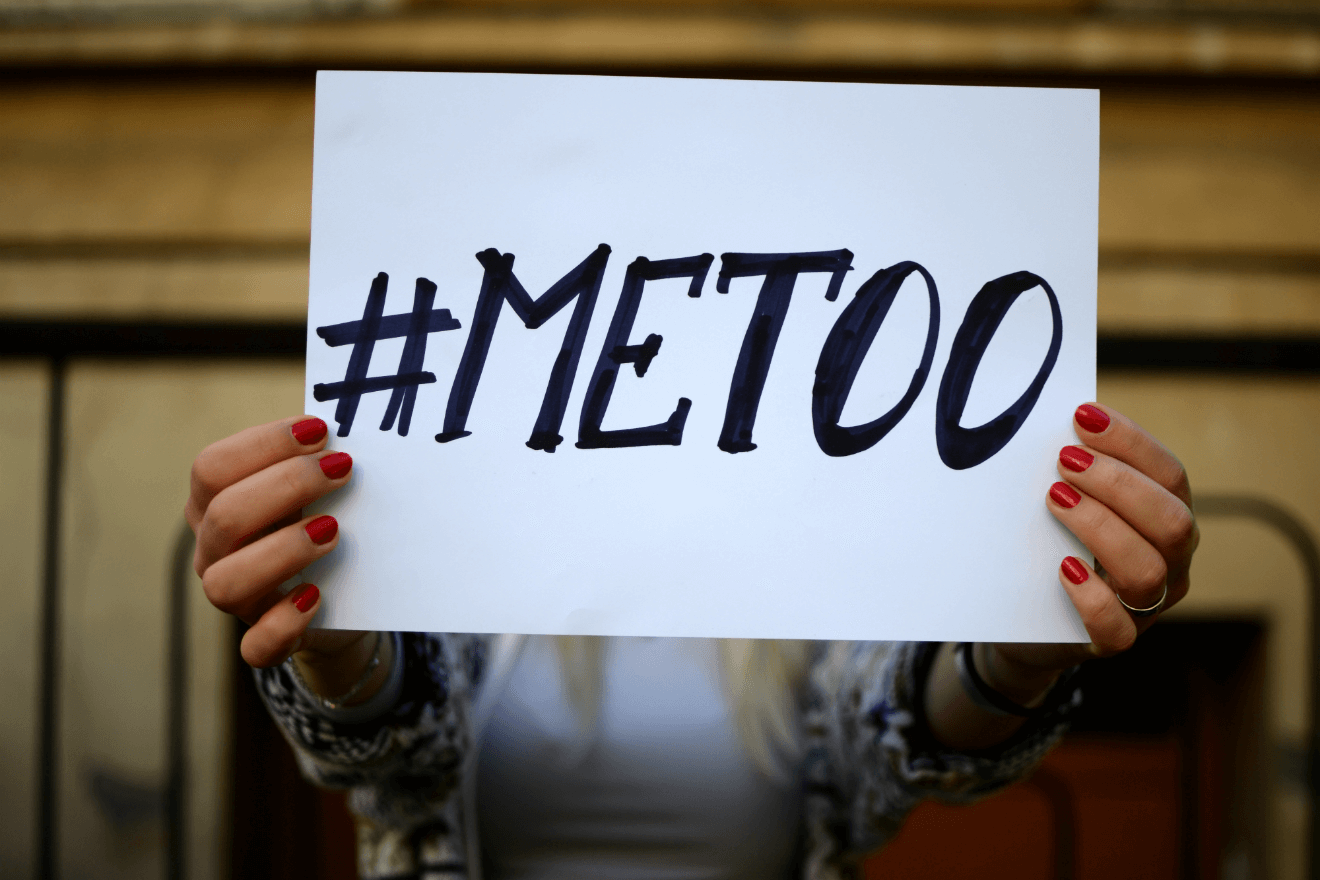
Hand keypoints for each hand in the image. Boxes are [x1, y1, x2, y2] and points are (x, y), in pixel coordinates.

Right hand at [185, 415, 376, 691]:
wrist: (347, 600)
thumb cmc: (324, 523)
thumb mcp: (317, 489)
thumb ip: (319, 458)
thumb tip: (354, 418)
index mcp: (216, 502)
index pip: (212, 466)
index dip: (264, 444)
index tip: (321, 430)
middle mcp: (215, 550)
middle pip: (222, 516)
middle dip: (286, 485)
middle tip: (343, 469)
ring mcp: (236, 598)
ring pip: (224, 583)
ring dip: (282, 550)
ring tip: (333, 530)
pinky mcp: (264, 640)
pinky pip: (256, 646)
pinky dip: (283, 624)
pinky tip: (315, 596)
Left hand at [926, 402, 1197, 749]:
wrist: (1024, 619)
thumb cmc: (1051, 545)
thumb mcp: (1066, 503)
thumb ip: (1071, 471)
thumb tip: (1048, 420)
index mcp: (1164, 518)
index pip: (1169, 475)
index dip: (1131, 442)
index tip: (1083, 415)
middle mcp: (1169, 562)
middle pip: (1172, 521)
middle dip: (1118, 484)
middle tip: (1064, 461)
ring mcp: (1145, 606)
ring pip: (1148, 570)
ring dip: (1101, 527)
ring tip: (1055, 499)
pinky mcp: (1112, 641)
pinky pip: (1117, 630)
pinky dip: (1092, 598)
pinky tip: (1064, 568)